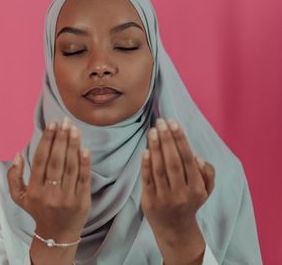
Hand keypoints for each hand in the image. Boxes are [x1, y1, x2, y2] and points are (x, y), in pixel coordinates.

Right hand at [7, 116, 90, 241]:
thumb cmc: (38, 210)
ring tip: (74, 129)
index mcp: (34, 190)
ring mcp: (67, 198)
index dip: (46, 140)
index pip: (40, 160)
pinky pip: (83, 179)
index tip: (52, 124)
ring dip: (73, 146)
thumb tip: (17, 155)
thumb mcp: (19, 197)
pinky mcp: (81, 201)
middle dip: (60, 138)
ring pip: (70, 167)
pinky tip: (85, 148)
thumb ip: (13, 176)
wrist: (57, 235)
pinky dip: (85, 163)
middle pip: (56, 161)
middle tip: (64, 121)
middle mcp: (50, 193)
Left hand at [141, 117, 215, 264]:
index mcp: (197, 188)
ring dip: (155, 148)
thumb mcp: (206, 191)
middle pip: (173, 162)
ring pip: (160, 169)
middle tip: (161, 122)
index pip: (188, 159)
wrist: (175, 229)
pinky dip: (146, 165)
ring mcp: (165, 198)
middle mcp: (182, 193)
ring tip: (152, 131)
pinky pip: (148, 180)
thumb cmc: (190, 202)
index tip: (174, 123)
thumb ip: (207, 173)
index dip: (180, 140)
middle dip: (167, 140)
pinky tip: (145, 150)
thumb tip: (197, 157)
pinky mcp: (150, 201)